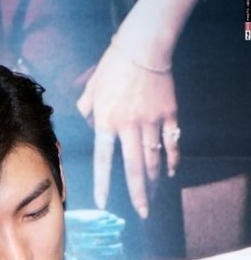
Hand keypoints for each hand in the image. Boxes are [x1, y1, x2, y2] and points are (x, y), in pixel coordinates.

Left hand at [77, 44, 179, 218]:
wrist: (143, 46)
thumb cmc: (113, 66)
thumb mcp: (91, 88)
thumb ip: (86, 109)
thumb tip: (88, 124)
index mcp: (107, 122)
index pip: (104, 160)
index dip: (103, 184)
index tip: (104, 203)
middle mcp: (129, 126)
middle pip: (135, 168)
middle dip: (139, 194)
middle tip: (143, 213)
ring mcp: (152, 121)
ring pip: (154, 159)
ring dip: (154, 180)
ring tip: (152, 196)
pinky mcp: (169, 114)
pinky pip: (172, 143)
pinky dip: (172, 159)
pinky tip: (170, 172)